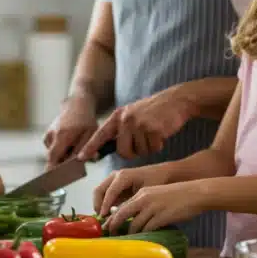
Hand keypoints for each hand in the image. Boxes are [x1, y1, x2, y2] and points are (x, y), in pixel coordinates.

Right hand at [43, 94, 98, 167]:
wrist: (76, 105)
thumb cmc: (85, 120)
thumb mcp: (90, 133)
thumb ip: (85, 148)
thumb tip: (80, 161)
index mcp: (63, 135)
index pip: (53, 157)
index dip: (51, 169)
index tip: (50, 179)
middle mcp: (52, 135)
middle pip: (53, 158)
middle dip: (61, 164)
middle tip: (70, 169)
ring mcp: (48, 135)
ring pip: (53, 154)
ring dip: (62, 156)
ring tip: (74, 148)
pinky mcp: (47, 135)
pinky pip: (53, 149)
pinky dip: (60, 151)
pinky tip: (69, 143)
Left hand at [77, 87, 196, 160]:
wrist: (176, 100)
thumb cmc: (154, 111)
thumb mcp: (132, 114)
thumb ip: (120, 129)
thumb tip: (108, 148)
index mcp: (118, 116)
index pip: (100, 134)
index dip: (90, 147)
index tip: (80, 157)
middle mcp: (126, 119)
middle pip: (123, 151)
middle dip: (133, 153)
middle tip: (142, 143)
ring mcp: (140, 124)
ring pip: (140, 152)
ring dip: (148, 148)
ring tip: (153, 133)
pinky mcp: (154, 129)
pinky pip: (153, 149)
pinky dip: (158, 145)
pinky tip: (161, 133)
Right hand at [93, 165, 173, 217]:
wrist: (162, 173)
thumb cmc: (156, 182)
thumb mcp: (145, 194)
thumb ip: (133, 203)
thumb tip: (122, 216)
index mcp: (123, 176)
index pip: (109, 192)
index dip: (105, 205)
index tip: (104, 217)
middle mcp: (115, 176)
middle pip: (98, 190)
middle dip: (98, 205)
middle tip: (102, 219)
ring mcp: (113, 179)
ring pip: (99, 193)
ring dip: (99, 205)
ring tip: (105, 219)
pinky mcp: (114, 185)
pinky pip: (104, 195)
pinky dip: (104, 205)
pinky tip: (109, 215)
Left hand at [101, 182, 207, 234]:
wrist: (195, 193)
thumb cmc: (178, 196)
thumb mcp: (156, 195)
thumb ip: (144, 205)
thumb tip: (133, 220)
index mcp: (142, 193)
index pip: (122, 206)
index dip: (113, 218)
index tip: (107, 227)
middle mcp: (144, 199)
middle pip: (122, 214)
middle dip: (114, 226)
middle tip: (111, 236)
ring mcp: (153, 207)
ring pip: (135, 224)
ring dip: (131, 234)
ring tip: (128, 241)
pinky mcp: (162, 216)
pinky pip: (148, 228)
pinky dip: (144, 235)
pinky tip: (143, 239)